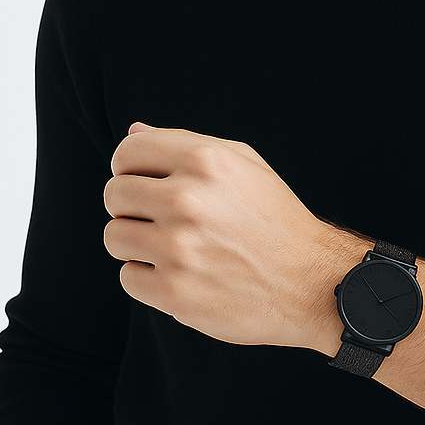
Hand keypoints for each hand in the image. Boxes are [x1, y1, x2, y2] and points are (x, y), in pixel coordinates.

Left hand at [103, 122, 348, 350]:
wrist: (309, 281)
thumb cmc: (274, 218)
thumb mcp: (242, 164)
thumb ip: (185, 144)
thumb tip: (134, 133)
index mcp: (204, 160)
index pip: (127, 152)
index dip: (129, 166)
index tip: (142, 181)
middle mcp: (187, 199)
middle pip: (114, 194)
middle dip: (130, 206)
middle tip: (159, 218)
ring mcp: (178, 248)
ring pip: (114, 236)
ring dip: (135, 243)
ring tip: (169, 246)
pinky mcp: (173, 292)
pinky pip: (127, 277)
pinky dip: (147, 277)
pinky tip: (179, 273)